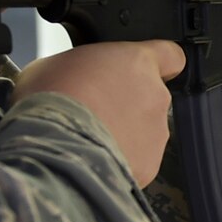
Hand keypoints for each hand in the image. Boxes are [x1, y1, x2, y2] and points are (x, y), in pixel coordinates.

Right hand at [14, 40, 185, 184]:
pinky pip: (137, 161)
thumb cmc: (49, 100)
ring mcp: (156, 134)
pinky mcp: (149, 165)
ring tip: (89, 141)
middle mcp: (156, 96)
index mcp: (137, 62)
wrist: (52, 148)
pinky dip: (120, 162)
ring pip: (145, 133)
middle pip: (150, 98)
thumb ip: (79, 68)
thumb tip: (71, 78)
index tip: (145, 71)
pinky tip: (92, 160)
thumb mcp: (52, 64)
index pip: (171, 55)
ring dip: (124, 135)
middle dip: (128, 106)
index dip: (159, 63)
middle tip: (95, 113)